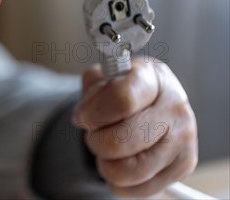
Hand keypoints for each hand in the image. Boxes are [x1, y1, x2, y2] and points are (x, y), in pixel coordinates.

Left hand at [72, 58, 197, 196]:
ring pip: (127, 171)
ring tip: (108, 149)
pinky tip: (122, 162)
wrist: (153, 100)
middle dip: (95, 141)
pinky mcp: (183, 166)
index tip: (81, 116)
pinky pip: (138, 189)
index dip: (93, 112)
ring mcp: (183, 140)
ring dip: (105, 164)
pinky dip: (119, 182)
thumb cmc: (123, 88)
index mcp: (154, 78)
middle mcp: (175, 109)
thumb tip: (85, 114)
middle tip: (95, 134)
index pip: (122, 99)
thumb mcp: (103, 75)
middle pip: (120, 141)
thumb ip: (92, 87)